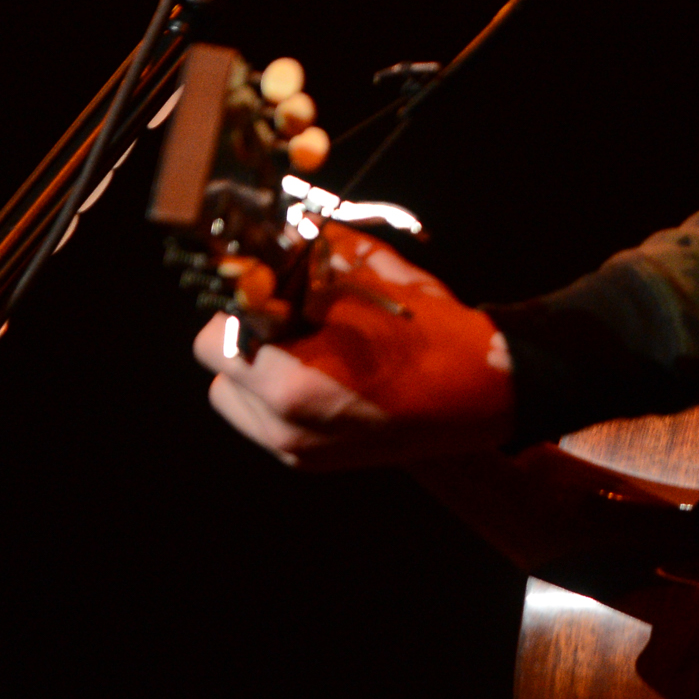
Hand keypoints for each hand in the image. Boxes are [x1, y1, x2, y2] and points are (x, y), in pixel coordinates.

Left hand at [195, 228, 514, 467]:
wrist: (482, 390)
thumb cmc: (428, 328)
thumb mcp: (363, 273)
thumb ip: (302, 253)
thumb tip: (266, 236)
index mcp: (288, 383)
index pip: (215, 337)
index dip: (241, 301)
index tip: (267, 286)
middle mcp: (282, 428)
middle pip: (218, 369)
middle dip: (243, 334)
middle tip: (288, 313)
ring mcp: (296, 452)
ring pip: (236, 398)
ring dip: (255, 367)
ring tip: (307, 345)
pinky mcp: (310, 462)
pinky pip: (264, 419)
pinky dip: (277, 392)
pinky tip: (323, 370)